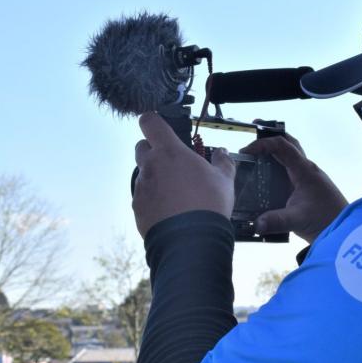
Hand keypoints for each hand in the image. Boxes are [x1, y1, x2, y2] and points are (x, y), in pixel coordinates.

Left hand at [132, 112, 235, 237]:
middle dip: (153, 151)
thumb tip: (222, 152)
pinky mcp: (137, 208)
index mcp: (169, 152)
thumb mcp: (224, 180)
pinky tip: (170, 211)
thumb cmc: (208, 206)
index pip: (149, 122)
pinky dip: (153, 200)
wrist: (191, 241)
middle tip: (173, 164)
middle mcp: (150, 166)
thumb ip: (222, 161)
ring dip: (155, 178)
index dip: (153, 121)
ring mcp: (141, 188)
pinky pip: (142, 197)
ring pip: (143, 175)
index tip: (160, 127)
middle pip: (141, 147)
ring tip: (176, 194)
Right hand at [239, 129, 347, 243]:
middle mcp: (307, 170)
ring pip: (290, 157)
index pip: (283, 146)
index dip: (263, 143)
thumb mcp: (298, 220)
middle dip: (271, 137)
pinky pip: (291, 170)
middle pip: (288, 145)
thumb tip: (256, 224)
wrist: (344, 230)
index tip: (247, 151)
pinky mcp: (308, 188)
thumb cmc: (326, 220)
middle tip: (254, 133)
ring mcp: (309, 178)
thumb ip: (276, 220)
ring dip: (274, 152)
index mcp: (305, 171)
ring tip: (255, 156)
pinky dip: (278, 167)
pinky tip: (267, 178)